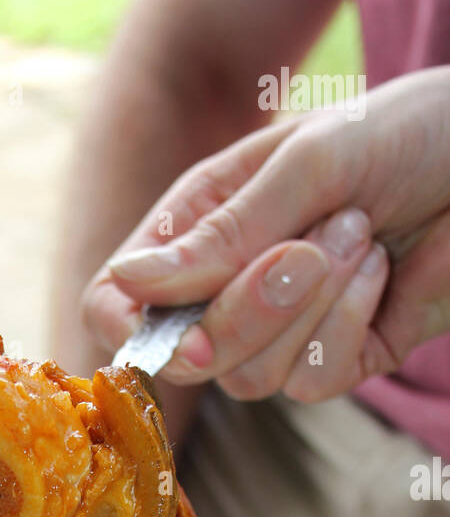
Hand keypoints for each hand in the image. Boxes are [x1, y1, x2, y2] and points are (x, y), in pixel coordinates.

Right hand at [83, 68, 449, 401]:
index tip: (179, 323)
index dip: (129, 326)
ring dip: (312, 306)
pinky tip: (379, 269)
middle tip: (308, 245)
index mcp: (195, 230)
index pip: (117, 304)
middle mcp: (224, 290)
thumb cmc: (399, 134)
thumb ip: (221, 233)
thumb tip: (127, 283)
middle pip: (189, 355)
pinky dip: (347, 323)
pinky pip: (310, 382)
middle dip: (249, 309)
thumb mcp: (305, 163)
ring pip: (250, 379)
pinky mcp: (334, 362)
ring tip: (357, 232)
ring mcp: (278, 335)